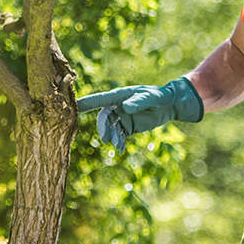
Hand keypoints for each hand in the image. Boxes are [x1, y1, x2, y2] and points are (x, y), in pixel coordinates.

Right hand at [76, 77, 204, 150]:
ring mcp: (121, 117)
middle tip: (105, 137)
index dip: (86, 103)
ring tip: (117, 144)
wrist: (170, 105)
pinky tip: (120, 148)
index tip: (73, 106)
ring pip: (110, 128)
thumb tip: (124, 107)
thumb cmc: (161, 96)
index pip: (100, 99)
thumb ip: (139, 102)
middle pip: (104, 117)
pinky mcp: (127, 127)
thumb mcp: (152, 97)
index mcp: (119, 96)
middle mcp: (117, 107)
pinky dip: (118, 142)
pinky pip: (119, 135)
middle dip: (103, 127)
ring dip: (111, 136)